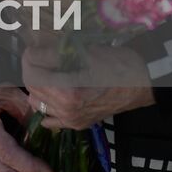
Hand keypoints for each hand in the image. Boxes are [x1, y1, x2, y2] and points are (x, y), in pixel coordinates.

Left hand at [23, 44, 154, 129]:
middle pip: (32, 87)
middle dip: (32, 69)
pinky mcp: (77, 124)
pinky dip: (46, 106)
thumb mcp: (83, 52)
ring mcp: (72, 119)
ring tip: (48, 72)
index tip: (34, 47)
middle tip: (41, 55)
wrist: (142, 82)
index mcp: (67, 92)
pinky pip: (49, 119)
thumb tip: (32, 48)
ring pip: (37, 102)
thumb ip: (53, 52)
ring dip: (38, 86)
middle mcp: (67, 110)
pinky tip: (52, 93)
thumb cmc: (116, 63)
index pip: (31, 74)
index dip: (29, 57)